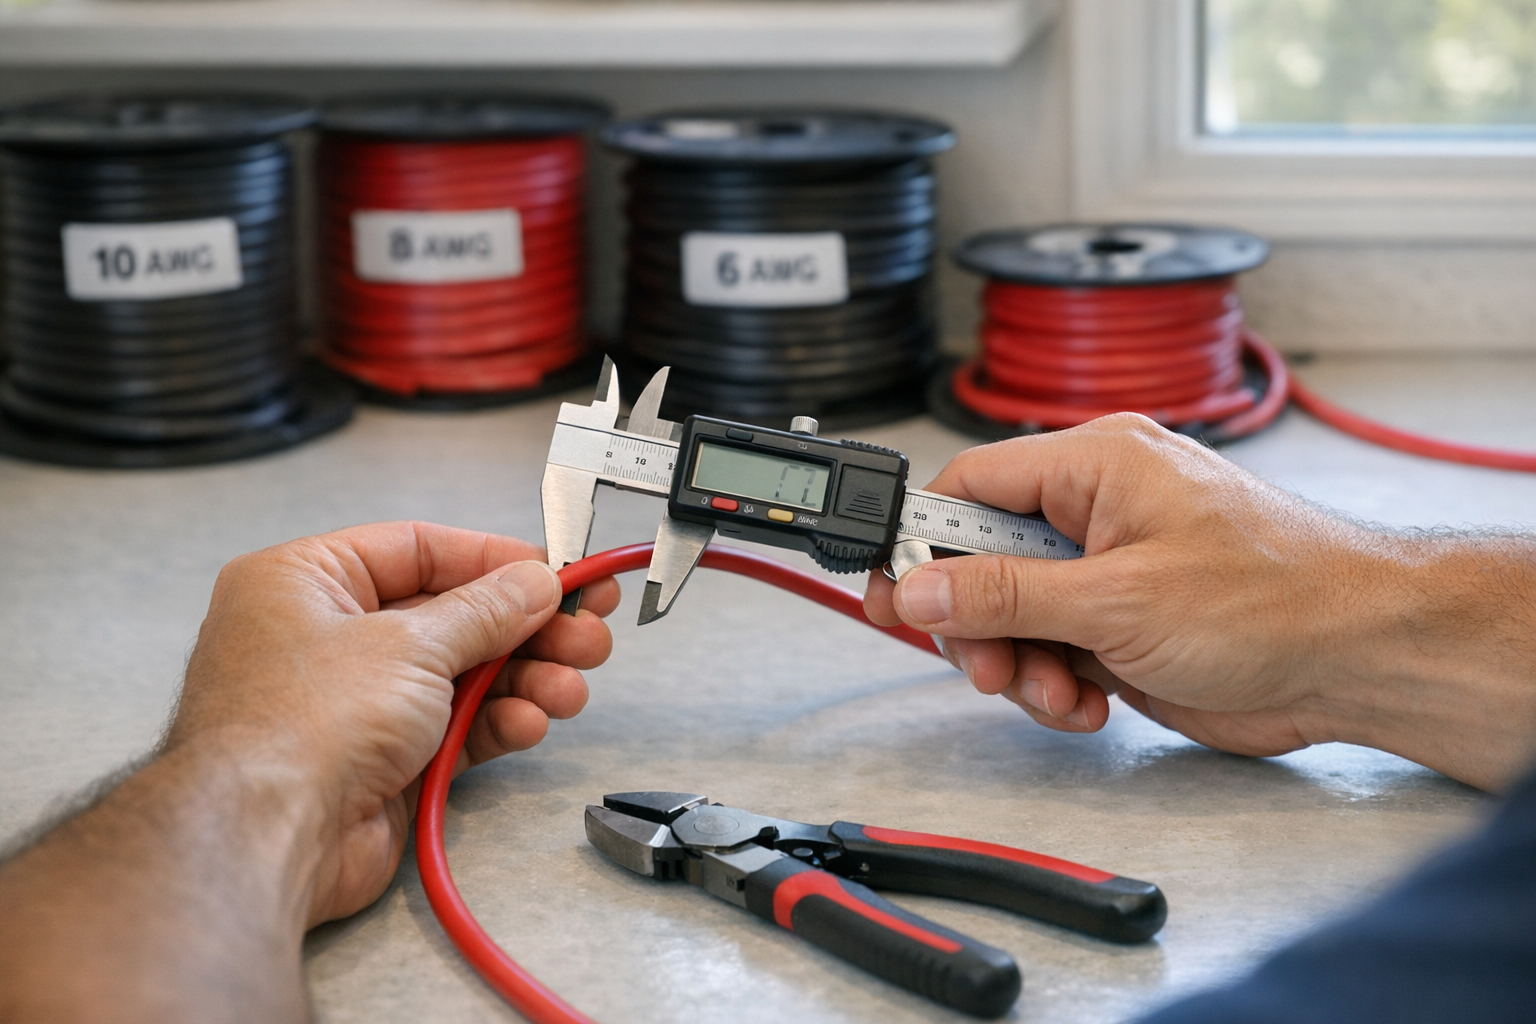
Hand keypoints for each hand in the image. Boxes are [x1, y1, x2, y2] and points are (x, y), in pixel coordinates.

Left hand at [167, 521, 618, 924]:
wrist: (266, 838)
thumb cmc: (306, 722)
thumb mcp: (411, 644)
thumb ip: (486, 611)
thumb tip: (536, 583)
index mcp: (306, 581)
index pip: (417, 549)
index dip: (494, 560)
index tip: (558, 572)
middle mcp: (326, 636)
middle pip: (450, 615)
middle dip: (525, 628)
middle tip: (589, 632)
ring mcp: (354, 703)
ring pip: (460, 676)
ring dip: (522, 679)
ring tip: (572, 688)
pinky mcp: (381, 761)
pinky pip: (453, 728)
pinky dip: (495, 723)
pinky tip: (531, 722)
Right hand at [865, 415, 1535, 789]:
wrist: (1360, 660)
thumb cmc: (1274, 598)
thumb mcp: (1116, 597)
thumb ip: (1005, 593)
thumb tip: (918, 584)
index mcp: (1094, 466)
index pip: (970, 484)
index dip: (921, 538)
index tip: (890, 589)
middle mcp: (1097, 511)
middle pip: (982, 561)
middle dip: (978, 623)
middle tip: (989, 665)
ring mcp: (1110, 571)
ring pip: (1014, 617)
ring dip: (1022, 665)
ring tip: (1063, 692)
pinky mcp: (1125, 624)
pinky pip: (1055, 651)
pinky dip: (1058, 685)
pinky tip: (1092, 703)